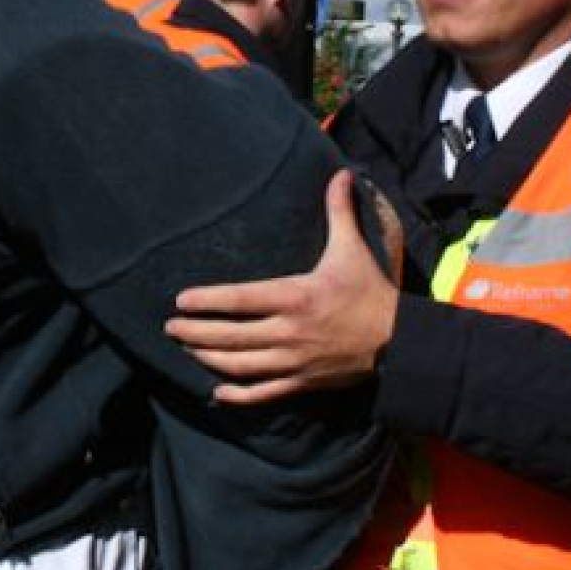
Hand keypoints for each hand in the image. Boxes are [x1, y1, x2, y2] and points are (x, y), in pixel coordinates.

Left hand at [167, 170, 400, 404]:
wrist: (401, 342)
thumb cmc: (371, 291)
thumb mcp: (353, 249)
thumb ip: (339, 211)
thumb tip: (339, 173)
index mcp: (296, 297)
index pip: (239, 300)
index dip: (207, 301)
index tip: (181, 301)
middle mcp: (290, 332)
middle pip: (230, 336)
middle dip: (195, 333)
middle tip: (169, 327)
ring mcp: (294, 362)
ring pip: (240, 366)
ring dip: (208, 359)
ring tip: (186, 349)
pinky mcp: (302, 383)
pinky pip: (263, 393)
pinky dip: (238, 395)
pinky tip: (217, 392)